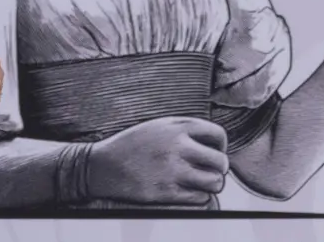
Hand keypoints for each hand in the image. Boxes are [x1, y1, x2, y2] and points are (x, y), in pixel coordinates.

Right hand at [86, 117, 229, 205]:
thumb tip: (214, 144)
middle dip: (219, 168)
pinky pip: (200, 198)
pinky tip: (187, 191)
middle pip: (220, 161)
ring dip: (211, 184)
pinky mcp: (166, 192)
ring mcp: (172, 170)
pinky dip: (199, 196)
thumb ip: (184, 130)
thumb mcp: (157, 126)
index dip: (221, 145)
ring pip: (215, 182)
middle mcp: (177, 147)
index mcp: (176, 127)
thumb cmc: (132, 145)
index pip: (218, 134)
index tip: (213, 151)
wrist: (103, 165)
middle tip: (209, 171)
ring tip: (201, 182)